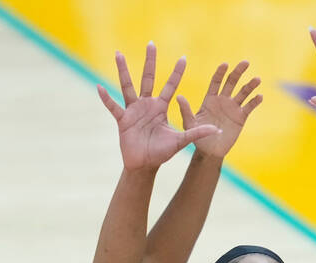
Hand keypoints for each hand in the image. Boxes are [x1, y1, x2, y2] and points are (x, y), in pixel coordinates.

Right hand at [98, 42, 219, 171]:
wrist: (145, 165)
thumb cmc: (162, 153)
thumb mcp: (181, 140)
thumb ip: (196, 133)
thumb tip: (217, 130)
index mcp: (161, 107)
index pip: (170, 86)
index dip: (177, 73)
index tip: (183, 58)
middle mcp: (147, 105)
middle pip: (148, 78)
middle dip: (150, 61)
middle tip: (151, 44)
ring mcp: (133, 111)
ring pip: (128, 86)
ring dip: (123, 71)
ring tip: (118, 54)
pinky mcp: (123, 120)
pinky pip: (113, 106)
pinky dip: (106, 98)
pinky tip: (99, 87)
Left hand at [179, 60, 262, 159]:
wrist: (210, 152)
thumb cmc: (197, 137)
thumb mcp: (189, 124)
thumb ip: (186, 111)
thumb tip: (179, 97)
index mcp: (210, 99)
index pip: (216, 81)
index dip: (220, 72)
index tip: (225, 64)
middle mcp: (222, 100)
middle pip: (231, 82)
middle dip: (238, 72)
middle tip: (245, 62)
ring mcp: (233, 108)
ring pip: (243, 93)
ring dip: (250, 85)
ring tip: (257, 79)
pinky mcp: (241, 117)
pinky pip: (249, 107)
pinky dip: (254, 101)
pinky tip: (259, 96)